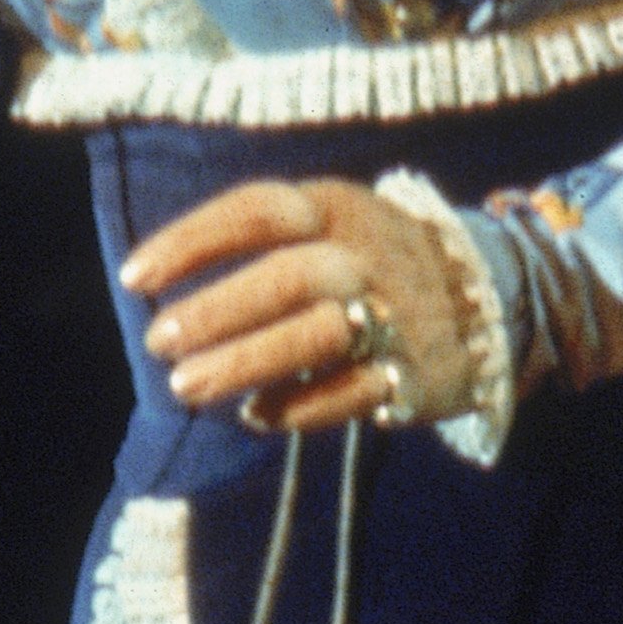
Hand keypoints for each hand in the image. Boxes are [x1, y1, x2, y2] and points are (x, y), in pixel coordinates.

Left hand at [119, 178, 474, 433]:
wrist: (488, 295)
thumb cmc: (371, 258)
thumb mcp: (330, 219)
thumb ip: (263, 237)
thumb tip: (161, 278)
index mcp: (335, 207)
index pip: (257, 212)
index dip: (192, 241)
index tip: (134, 276)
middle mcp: (365, 256)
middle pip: (286, 277)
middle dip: (216, 311)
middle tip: (157, 342)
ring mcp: (392, 315)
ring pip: (316, 336)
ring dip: (245, 361)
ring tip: (185, 385)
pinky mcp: (411, 373)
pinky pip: (349, 393)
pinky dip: (298, 407)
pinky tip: (256, 415)